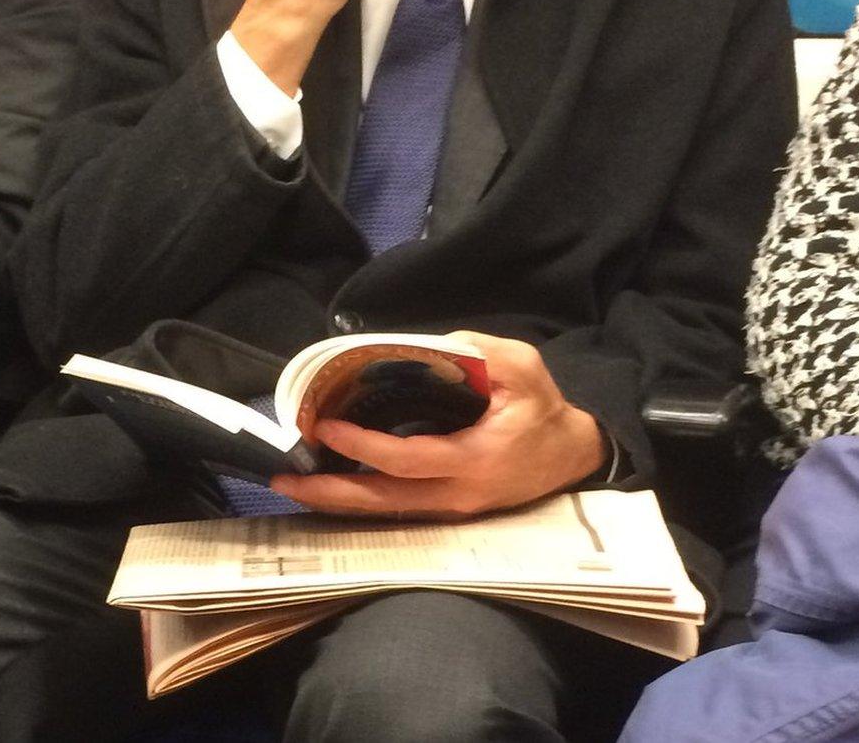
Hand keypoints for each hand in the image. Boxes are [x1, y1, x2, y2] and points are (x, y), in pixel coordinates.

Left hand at [271, 331, 608, 518]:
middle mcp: (459, 493)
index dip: (364, 448)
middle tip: (285, 480)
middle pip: (384, 501)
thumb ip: (475, 352)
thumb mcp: (520, 364)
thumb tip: (421, 347)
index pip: (408, 459)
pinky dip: (361, 498)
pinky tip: (331, 484)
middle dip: (331, 494)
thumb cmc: (544, 406)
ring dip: (338, 500)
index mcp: (476, 458)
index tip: (326, 429)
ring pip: (386, 511)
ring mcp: (453, 508)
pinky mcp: (449, 509)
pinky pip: (397, 507)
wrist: (573, 452)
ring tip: (294, 484)